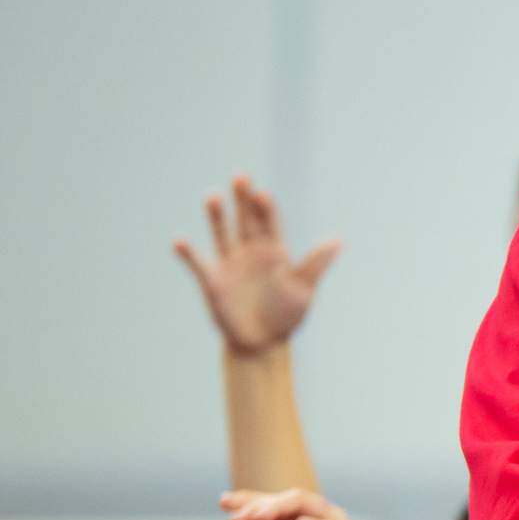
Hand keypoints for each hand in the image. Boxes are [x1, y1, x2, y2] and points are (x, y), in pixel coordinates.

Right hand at [173, 175, 340, 355]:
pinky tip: (179, 242)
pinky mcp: (212, 281)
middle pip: (246, 221)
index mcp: (275, 252)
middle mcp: (251, 253)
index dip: (266, 209)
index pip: (270, 223)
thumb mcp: (304, 289)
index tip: (263, 194)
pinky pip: (198, 264)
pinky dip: (188, 254)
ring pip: (222, 235)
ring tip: (214, 196)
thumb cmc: (286, 315)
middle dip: (243, 200)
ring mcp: (230, 265)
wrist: (262, 342)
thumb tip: (338, 241)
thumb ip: (316, 264)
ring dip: (217, 217)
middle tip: (242, 176)